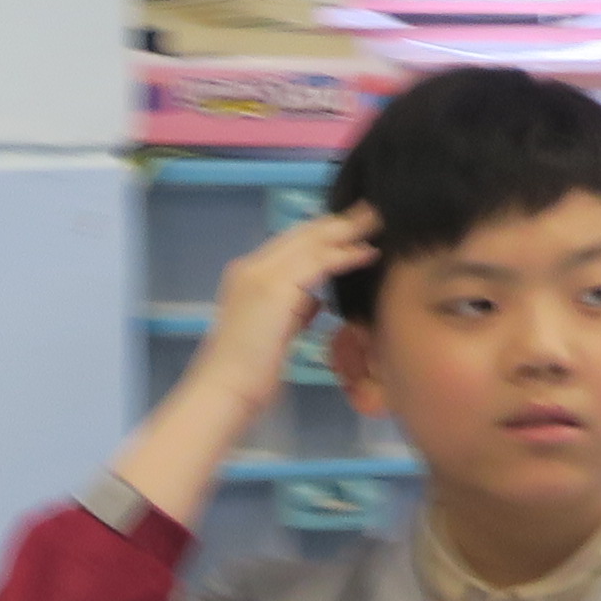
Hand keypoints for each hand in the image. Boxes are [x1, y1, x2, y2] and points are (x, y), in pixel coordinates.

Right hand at [190, 206, 378, 411]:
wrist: (225, 389)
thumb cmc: (248, 373)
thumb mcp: (276, 333)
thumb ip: (294, 310)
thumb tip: (315, 300)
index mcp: (248, 276)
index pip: (290, 244)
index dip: (322, 233)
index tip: (350, 228)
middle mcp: (251, 268)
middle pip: (301, 235)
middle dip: (338, 223)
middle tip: (370, 211)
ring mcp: (260, 275)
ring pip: (310, 242)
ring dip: (346, 231)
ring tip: (376, 220)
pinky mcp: (274, 288)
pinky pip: (317, 263)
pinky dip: (345, 255)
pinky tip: (366, 252)